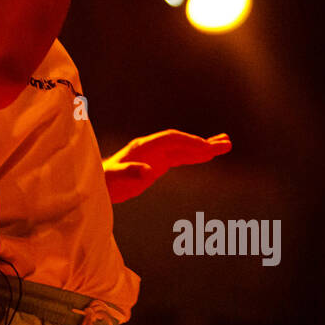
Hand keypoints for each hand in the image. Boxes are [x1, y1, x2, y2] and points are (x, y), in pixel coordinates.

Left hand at [103, 129, 231, 203]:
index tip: (208, 148)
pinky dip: (194, 157)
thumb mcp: (114, 178)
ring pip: (183, 149)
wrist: (96, 185)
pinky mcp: (156, 165)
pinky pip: (180, 158)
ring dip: (203, 148)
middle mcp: (151, 148)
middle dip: (203, 143)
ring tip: (226, 146)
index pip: (171, 140)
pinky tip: (207, 156)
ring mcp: (155, 155)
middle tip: (227, 143)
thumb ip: (129, 172)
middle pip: (181, 142)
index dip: (189, 142)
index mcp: (143, 147)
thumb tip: (148, 171)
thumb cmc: (104, 181)